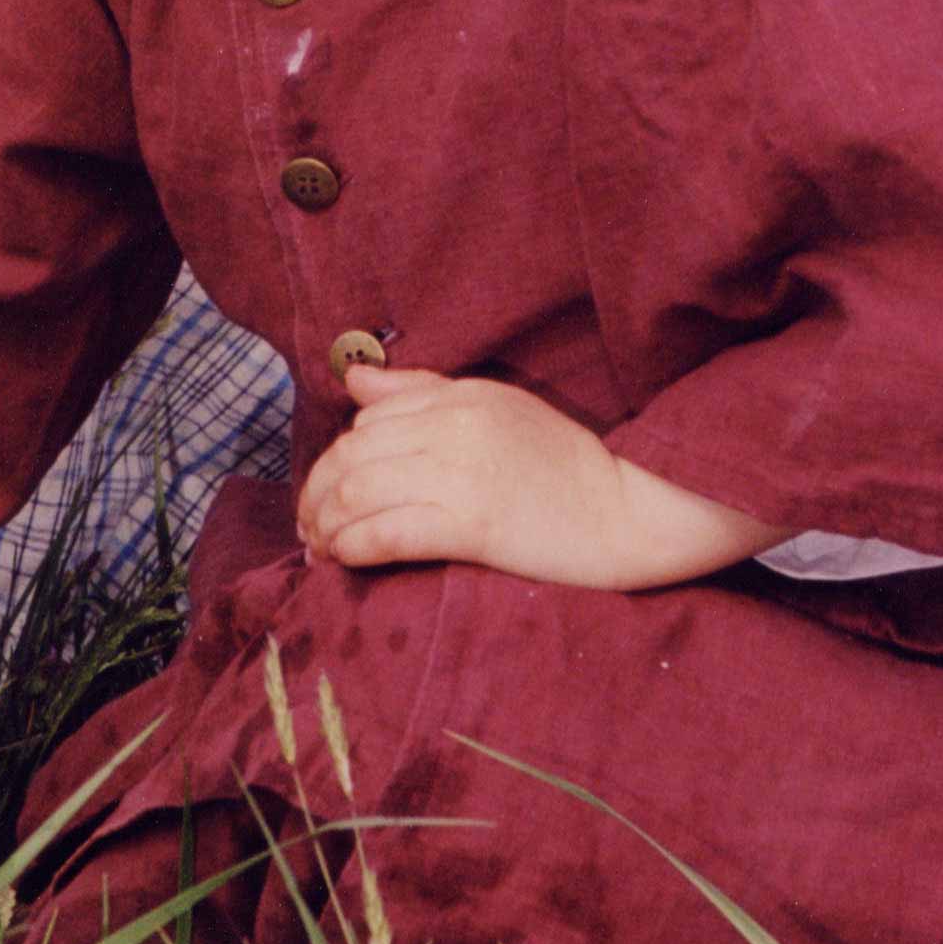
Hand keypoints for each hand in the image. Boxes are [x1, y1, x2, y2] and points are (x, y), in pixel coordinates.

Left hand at [296, 363, 792, 589]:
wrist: (632, 510)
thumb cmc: (568, 468)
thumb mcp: (498, 410)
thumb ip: (424, 393)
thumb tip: (356, 383)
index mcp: (460, 396)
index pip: (367, 420)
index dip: (335, 461)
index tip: (326, 495)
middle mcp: (454, 426)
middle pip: (352, 456)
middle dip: (317, 495)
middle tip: (310, 530)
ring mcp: (463, 472)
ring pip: (359, 492)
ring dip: (327, 525)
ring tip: (323, 550)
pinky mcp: (474, 523)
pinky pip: (388, 530)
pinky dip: (354, 545)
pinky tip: (346, 560)